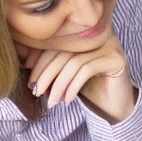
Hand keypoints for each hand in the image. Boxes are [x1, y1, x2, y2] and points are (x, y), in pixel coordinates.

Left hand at [20, 37, 136, 122]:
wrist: (116, 106)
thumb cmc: (90, 89)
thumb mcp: (67, 75)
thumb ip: (53, 65)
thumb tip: (25, 62)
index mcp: (84, 34)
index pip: (57, 43)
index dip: (40, 60)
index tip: (30, 79)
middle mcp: (99, 35)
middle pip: (64, 51)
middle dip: (46, 73)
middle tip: (36, 91)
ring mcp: (110, 45)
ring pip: (74, 62)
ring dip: (59, 84)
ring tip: (52, 101)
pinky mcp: (116, 59)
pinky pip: (87, 70)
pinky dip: (73, 87)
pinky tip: (67, 100)